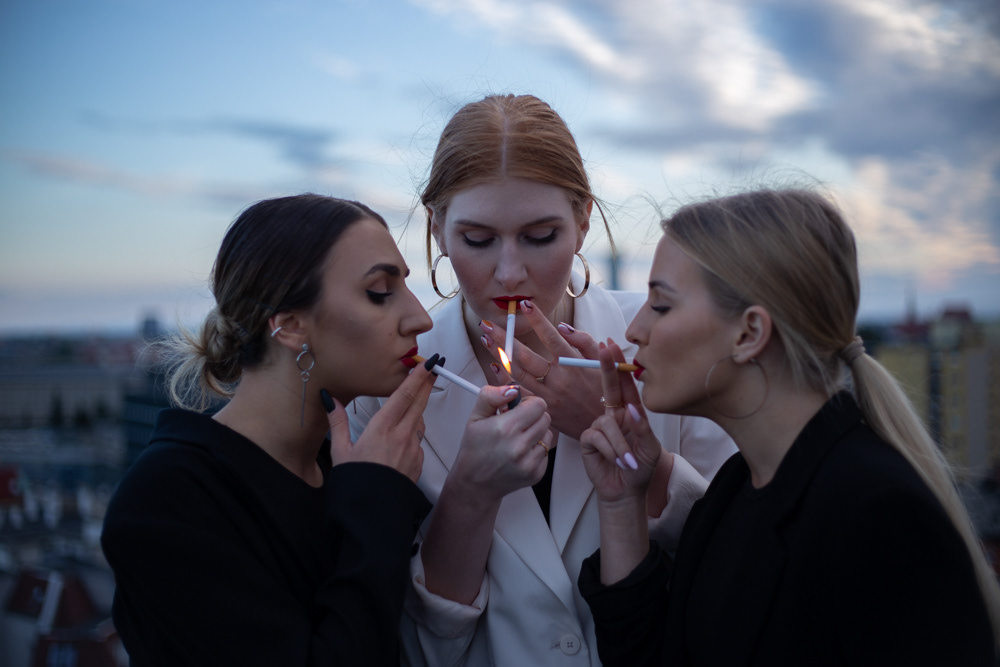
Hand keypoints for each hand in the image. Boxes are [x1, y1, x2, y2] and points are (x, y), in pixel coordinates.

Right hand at [324, 355, 436, 481]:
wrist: (372, 518)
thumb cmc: (355, 484)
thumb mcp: (340, 452)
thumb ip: (337, 422)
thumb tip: (329, 398)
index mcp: (382, 428)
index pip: (404, 395)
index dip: (418, 376)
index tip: (429, 362)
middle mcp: (402, 436)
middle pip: (419, 402)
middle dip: (427, 383)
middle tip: (435, 367)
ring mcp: (413, 450)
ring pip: (419, 421)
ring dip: (419, 408)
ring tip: (415, 399)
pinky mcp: (418, 463)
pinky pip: (417, 441)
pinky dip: (413, 433)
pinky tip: (403, 436)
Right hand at [450, 385, 552, 507]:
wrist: (475, 483)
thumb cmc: (475, 450)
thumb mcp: (475, 417)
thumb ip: (491, 396)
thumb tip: (511, 389)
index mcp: (505, 429)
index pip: (538, 404)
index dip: (528, 403)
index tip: (519, 408)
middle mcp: (519, 446)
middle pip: (546, 417)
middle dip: (533, 417)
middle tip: (517, 423)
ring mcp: (529, 462)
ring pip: (549, 434)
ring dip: (536, 433)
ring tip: (518, 438)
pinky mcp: (536, 473)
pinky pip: (547, 452)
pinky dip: (536, 449)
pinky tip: (521, 452)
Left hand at [479, 299, 603, 438]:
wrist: (604, 424)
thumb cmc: (605, 390)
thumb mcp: (604, 362)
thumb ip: (584, 341)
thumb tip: (563, 326)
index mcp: (573, 364)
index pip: (550, 337)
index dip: (537, 320)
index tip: (523, 305)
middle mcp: (558, 379)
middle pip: (525, 355)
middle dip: (504, 337)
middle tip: (487, 324)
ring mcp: (548, 395)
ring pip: (518, 373)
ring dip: (499, 355)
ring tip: (486, 340)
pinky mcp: (543, 408)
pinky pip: (520, 393)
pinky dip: (505, 381)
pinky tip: (495, 367)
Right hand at [580, 340, 665, 502]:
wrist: (626, 491)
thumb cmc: (641, 467)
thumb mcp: (650, 448)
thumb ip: (641, 427)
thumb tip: (631, 409)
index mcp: (630, 413)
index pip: (626, 386)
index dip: (619, 366)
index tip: (612, 346)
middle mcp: (614, 415)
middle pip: (609, 388)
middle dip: (607, 368)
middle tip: (604, 347)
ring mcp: (599, 426)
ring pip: (607, 425)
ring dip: (620, 445)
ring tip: (628, 462)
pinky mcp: (588, 440)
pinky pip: (597, 438)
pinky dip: (610, 451)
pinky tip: (615, 462)